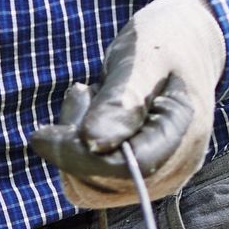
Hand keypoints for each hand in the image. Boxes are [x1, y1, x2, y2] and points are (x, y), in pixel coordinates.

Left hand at [30, 0, 225, 207]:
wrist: (188, 41)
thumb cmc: (166, 41)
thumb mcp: (143, 59)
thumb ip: (119, 102)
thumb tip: (93, 143)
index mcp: (184, 137)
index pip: (124, 169)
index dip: (77, 156)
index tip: (41, 134)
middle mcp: (174, 169)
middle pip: (102, 183)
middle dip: (72, 146)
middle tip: (80, 91)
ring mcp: (156, 179)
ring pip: (90, 187)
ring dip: (72, 147)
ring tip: (90, 95)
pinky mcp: (137, 178)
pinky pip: (91, 181)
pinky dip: (77, 152)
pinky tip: (90, 115)